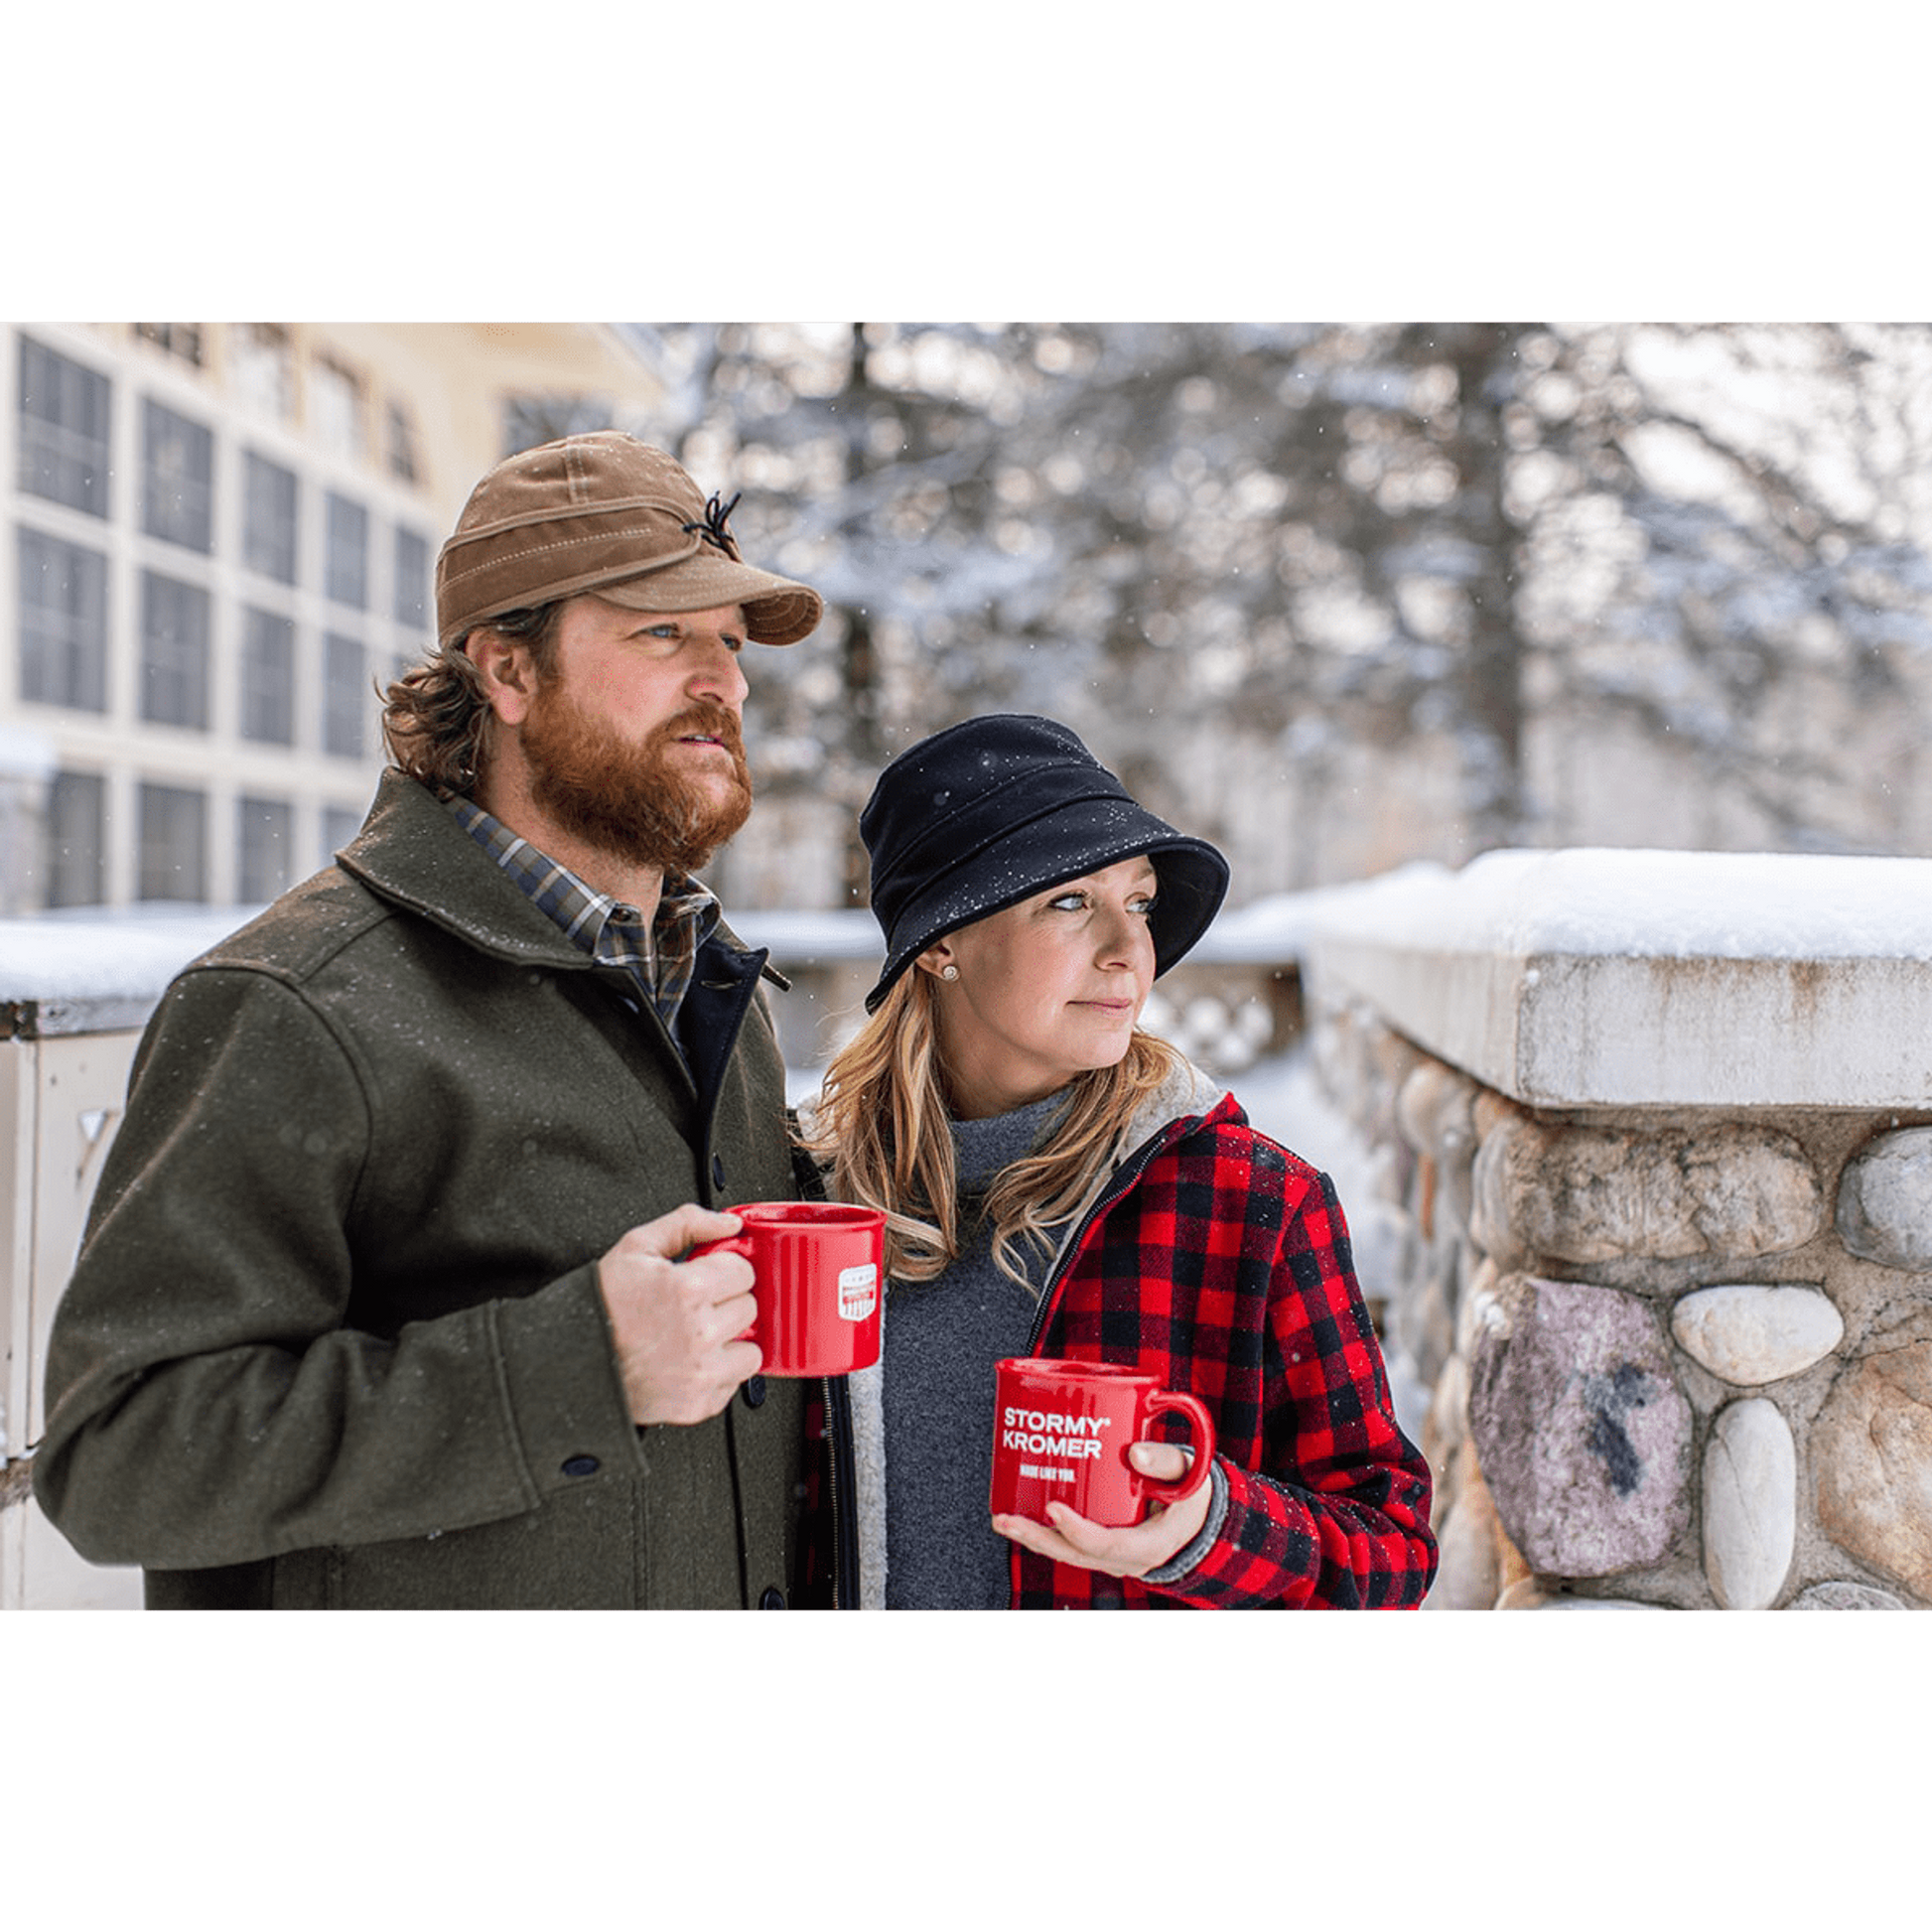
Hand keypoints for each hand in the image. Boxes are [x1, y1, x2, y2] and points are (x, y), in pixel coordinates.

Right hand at [597, 1205, 760, 1425]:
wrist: (574, 1361)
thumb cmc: (601, 1307)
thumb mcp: (636, 1247)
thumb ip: (688, 1224)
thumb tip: (729, 1223)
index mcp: (688, 1289)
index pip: (744, 1270)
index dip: (724, 1269)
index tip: (709, 1275)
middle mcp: (700, 1333)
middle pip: (750, 1307)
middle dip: (727, 1301)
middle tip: (697, 1305)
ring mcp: (701, 1372)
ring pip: (752, 1348)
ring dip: (731, 1340)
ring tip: (699, 1334)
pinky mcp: (699, 1403)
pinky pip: (735, 1382)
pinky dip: (720, 1372)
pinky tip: (692, 1359)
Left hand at [992, 1444, 1213, 1579]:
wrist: (1198, 1515)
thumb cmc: (1192, 1491)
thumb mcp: (1190, 1475)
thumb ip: (1166, 1461)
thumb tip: (1135, 1452)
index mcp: (1149, 1545)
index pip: (1105, 1546)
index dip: (1076, 1531)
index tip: (1052, 1507)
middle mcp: (1124, 1558)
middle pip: (1073, 1554)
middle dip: (1036, 1538)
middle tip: (1005, 1519)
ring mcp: (1110, 1555)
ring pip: (1066, 1552)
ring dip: (1031, 1536)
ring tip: (1001, 1518)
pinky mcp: (1100, 1544)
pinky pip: (1068, 1543)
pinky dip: (1042, 1531)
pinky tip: (1019, 1513)